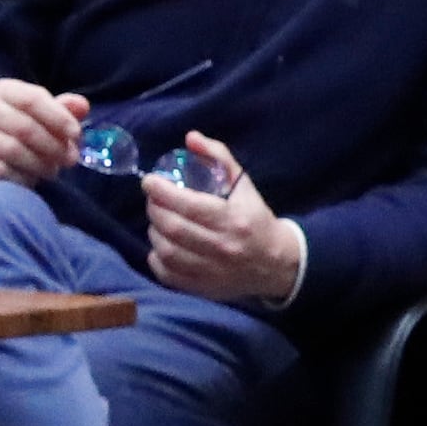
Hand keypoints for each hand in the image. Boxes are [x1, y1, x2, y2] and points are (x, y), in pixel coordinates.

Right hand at [0, 77, 88, 184]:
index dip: (59, 118)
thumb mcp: (41, 113)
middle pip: (25, 127)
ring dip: (39, 164)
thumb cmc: (18, 126)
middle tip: (69, 159)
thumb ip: (62, 108)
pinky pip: (1, 171)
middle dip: (53, 146)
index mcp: (3, 90)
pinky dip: (22, 177)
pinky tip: (32, 178)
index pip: (33, 99)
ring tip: (52, 170)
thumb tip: (81, 106)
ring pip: (13, 151)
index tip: (76, 135)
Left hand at [141, 131, 305, 303]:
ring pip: (167, 251)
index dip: (162, 192)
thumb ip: (218, 158)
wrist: (277, 263)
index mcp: (235, 220)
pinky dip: (156, 258)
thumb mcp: (243, 185)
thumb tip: (190, 137)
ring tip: (158, 220)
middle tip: (153, 200)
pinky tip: (160, 245)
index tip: (149, 181)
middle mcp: (223, 247)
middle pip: (173, 228)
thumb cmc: (255, 219)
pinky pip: (168, 274)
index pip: (189, 206)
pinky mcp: (203, 288)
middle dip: (155, 209)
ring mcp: (212, 271)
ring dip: (154, 232)